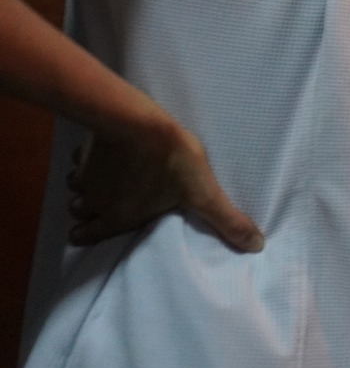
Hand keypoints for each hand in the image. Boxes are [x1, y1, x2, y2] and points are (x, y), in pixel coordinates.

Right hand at [67, 119, 263, 251]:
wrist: (140, 122)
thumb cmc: (172, 163)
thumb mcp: (204, 195)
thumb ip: (226, 221)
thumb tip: (256, 245)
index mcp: (119, 216)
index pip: (86, 235)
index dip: (88, 235)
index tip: (93, 232)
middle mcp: (96, 199)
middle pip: (79, 211)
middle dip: (88, 211)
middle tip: (105, 205)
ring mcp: (87, 172)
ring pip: (76, 185)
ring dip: (88, 185)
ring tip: (106, 180)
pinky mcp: (88, 145)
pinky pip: (81, 156)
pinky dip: (88, 157)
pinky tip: (104, 152)